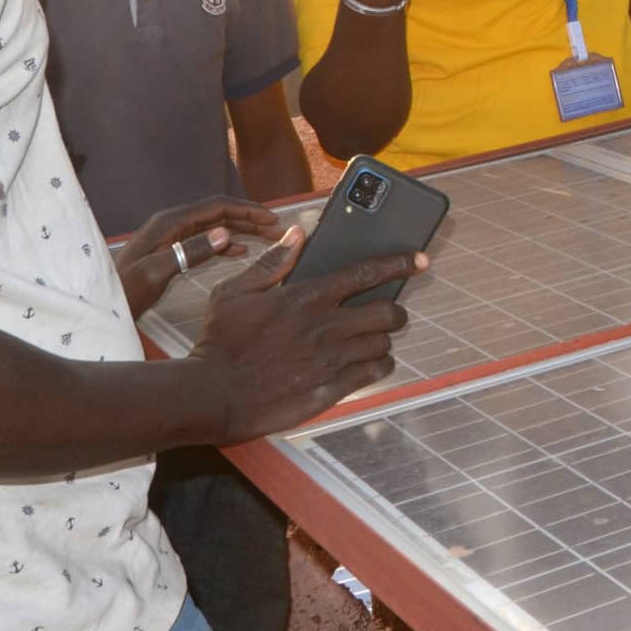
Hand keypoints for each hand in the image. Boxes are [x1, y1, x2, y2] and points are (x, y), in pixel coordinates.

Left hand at [115, 196, 279, 318]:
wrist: (101, 305)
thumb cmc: (125, 291)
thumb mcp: (156, 273)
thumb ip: (189, 252)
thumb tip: (225, 234)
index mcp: (169, 223)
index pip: (216, 207)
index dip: (246, 210)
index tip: (271, 218)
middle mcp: (172, 224)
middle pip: (217, 213)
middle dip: (248, 218)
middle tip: (276, 228)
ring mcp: (171, 237)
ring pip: (213, 226)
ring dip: (240, 230)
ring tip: (265, 238)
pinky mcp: (171, 251)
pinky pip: (205, 240)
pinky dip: (225, 243)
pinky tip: (239, 252)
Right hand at [189, 226, 427, 440]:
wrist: (212, 395)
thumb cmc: (220, 342)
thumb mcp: (234, 292)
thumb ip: (271, 263)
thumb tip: (296, 235)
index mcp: (306, 297)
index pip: (365, 273)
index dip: (398, 263)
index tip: (418, 259)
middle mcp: (325, 327)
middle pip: (387, 312)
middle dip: (394, 310)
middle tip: (388, 312)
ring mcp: (330, 360)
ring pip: (383, 344)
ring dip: (383, 339)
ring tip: (373, 339)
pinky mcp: (330, 389)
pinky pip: (372, 374)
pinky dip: (378, 366)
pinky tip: (369, 364)